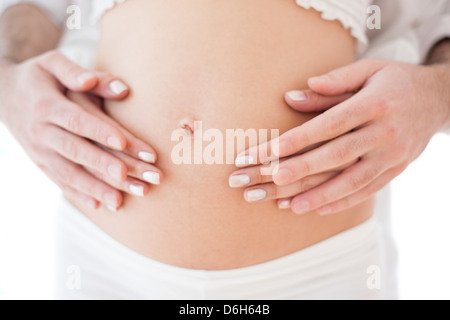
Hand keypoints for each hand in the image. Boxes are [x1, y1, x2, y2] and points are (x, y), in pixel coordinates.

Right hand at [0, 50, 161, 211]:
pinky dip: (79, 195)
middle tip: (130, 176)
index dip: (100, 131)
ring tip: (120, 201)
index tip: (123, 141)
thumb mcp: (53, 64)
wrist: (3, 94)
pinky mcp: (41, 164)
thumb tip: (120, 87)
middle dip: (104, 165)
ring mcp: (40, 152)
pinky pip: (60, 182)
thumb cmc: (38, 77)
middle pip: (76, 151)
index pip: (77, 120)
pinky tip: (99, 206)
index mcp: (47, 105)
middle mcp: (41, 132)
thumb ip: (80, 72)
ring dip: (96, 188)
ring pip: (69, 173)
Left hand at [232, 59, 449, 214]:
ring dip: (321, 195)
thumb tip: (290, 97)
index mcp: (375, 104)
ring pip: (353, 180)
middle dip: (303, 169)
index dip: (300, 138)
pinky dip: (344, 202)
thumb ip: (332, 82)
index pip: (331, 124)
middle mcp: (385, 132)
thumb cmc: (396, 81)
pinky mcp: (396, 169)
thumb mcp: (368, 69)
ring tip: (291, 206)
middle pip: (338, 155)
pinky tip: (318, 209)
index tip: (272, 150)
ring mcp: (393, 155)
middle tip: (272, 179)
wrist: (440, 99)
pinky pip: (368, 190)